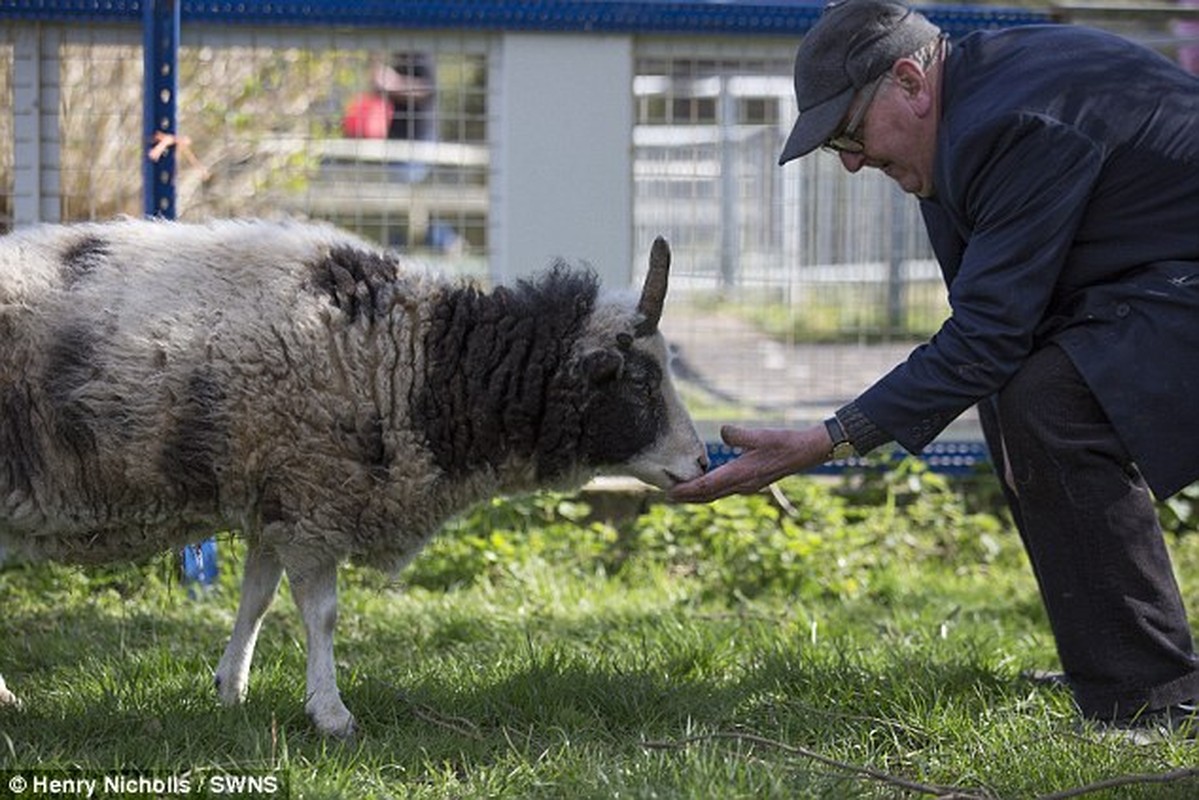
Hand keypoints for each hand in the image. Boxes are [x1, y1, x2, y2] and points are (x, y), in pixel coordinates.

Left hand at [667, 424, 832, 502]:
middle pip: (707, 496)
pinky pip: (724, 490)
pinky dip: (710, 490)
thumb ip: (738, 434)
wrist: (806, 452)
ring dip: (697, 495)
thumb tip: (722, 431)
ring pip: (716, 495)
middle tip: (667, 495)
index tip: (670, 492)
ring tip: (681, 493)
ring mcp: (746, 486)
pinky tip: (705, 484)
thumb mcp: (760, 435)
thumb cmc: (784, 442)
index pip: (707, 487)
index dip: (687, 490)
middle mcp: (742, 485)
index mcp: (741, 475)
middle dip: (687, 497)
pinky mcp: (751, 482)